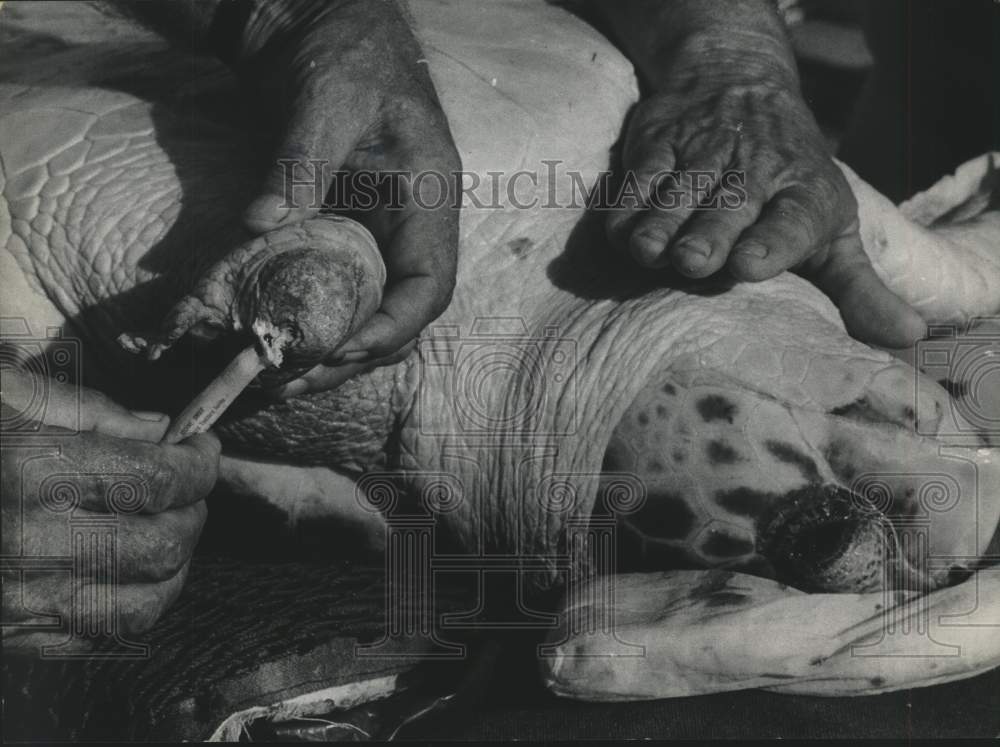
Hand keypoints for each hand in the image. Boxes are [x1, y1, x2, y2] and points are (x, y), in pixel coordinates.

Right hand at [1, 369, 218, 651]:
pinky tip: (134, 571)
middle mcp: (31, 542)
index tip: (203, 449)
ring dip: (176, 563)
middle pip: (164, 541)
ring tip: (170, 529)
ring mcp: (19, 600)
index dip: (199, 463)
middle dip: (194, 510)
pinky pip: (104, 635)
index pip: (160, 478)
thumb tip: (156, 429)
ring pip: (147, 601)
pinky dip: (140, 604)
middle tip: (191, 487)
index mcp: (33, 472)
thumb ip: (82, 411)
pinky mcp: (11, 636)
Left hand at [231, 0, 458, 396]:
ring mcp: (375, 234)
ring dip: (324, 349)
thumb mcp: (326, 101)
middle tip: (288, 379)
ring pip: (365, 312)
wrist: (322, 25)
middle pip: (396, 316)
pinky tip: (268, 337)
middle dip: (348, 357)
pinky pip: (332, 290)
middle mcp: (408, 228)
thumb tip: (260, 226)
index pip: (429, 286)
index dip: (390, 328)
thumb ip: (300, 162)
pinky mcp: (340, 232)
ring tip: (271, 375)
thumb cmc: (346, 52)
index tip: (338, 352)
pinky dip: (305, 319)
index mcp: (427, 201)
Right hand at [606, 50, 924, 347]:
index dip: (773, 241)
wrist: (740, 83)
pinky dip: (626, 204)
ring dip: (661, 221)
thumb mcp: (832, 227)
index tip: (750, 265)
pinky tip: (619, 235)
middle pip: (730, 207)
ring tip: (647, 252)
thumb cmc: (790, 179)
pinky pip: (639, 175)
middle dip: (710, 234)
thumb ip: (858, 287)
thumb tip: (907, 337)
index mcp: (805, 196)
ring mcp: (703, 154)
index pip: (793, 219)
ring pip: (678, 192)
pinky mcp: (660, 142)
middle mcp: (755, 172)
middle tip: (693, 262)